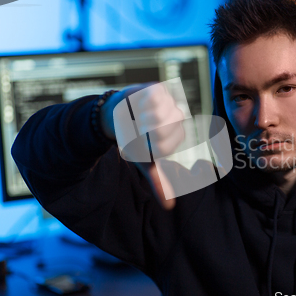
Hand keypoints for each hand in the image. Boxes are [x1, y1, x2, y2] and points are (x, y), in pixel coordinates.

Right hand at [100, 83, 185, 209]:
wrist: (118, 116)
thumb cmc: (134, 140)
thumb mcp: (145, 163)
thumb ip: (159, 182)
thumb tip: (170, 207)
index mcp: (176, 138)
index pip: (164, 146)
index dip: (147, 144)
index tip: (142, 140)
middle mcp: (176, 120)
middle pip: (163, 128)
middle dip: (145, 130)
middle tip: (139, 127)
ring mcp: (169, 103)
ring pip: (160, 113)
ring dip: (143, 117)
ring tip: (139, 116)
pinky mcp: (160, 89)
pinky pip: (154, 96)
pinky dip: (142, 102)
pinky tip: (139, 104)